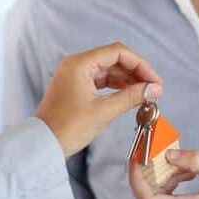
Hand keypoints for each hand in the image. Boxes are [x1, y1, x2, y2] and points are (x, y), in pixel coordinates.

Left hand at [35, 42, 162, 157]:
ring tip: (145, 93)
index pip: (118, 52)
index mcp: (80, 64)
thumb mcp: (104, 111)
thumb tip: (155, 89)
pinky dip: (118, 86)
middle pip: (115, 59)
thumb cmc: (67, 128)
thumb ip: (132, 96)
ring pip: (110, 70)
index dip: (140, 64)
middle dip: (136, 73)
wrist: (42, 145)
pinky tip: (131, 95)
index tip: (154, 80)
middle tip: (154, 88)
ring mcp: (75, 75)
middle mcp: (76, 64)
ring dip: (129, 80)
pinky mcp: (76, 86)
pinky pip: (102, 80)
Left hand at [129, 149, 198, 198]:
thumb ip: (195, 162)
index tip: (136, 158)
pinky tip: (188, 176)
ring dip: (165, 178)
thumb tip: (169, 155)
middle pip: (149, 195)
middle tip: (161, 154)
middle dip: (153, 172)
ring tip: (187, 168)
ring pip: (157, 197)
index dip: (136, 178)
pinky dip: (170, 185)